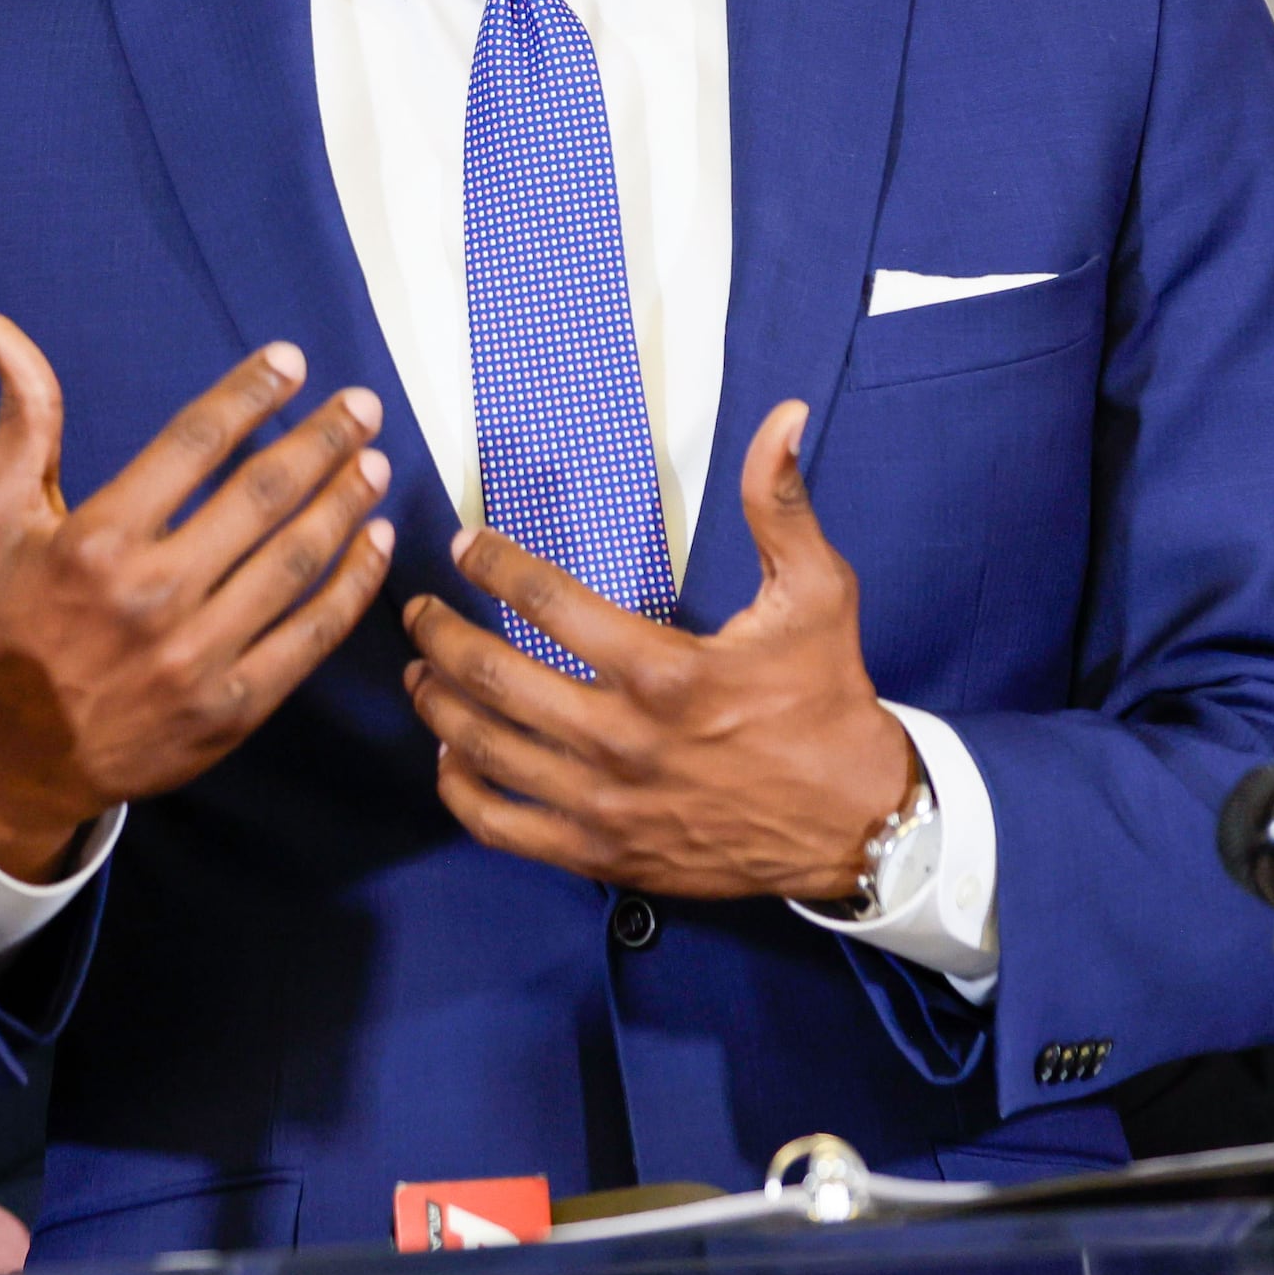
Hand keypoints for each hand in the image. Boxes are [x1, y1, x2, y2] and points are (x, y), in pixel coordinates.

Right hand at [0, 315, 396, 881]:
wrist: (24, 755)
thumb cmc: (18, 620)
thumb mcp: (4, 518)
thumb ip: (24, 421)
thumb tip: (0, 327)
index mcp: (96, 541)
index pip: (192, 444)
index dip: (248, 395)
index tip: (291, 361)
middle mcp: (151, 595)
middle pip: (260, 496)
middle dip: (321, 441)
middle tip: (362, 407)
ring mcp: (197, 656)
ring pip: (294, 562)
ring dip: (345, 504)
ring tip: (375, 464)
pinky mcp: (233, 707)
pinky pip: (310, 635)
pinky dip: (352, 585)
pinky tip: (376, 542)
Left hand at [402, 402, 915, 901]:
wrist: (855, 824)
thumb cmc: (828, 703)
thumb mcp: (818, 593)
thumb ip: (781, 504)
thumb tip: (782, 420)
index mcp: (665, 672)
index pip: (546, 603)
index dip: (493, 564)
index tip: (467, 546)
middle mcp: (623, 742)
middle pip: (493, 677)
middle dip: (439, 635)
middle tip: (418, 611)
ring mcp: (606, 805)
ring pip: (484, 750)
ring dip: (438, 704)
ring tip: (420, 672)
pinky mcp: (604, 855)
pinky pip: (503, 827)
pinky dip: (461, 791)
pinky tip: (450, 760)